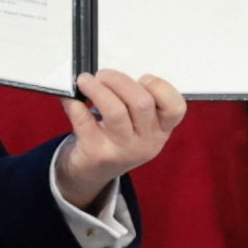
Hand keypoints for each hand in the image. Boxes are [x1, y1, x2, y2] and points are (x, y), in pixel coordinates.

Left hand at [56, 67, 186, 203]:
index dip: (159, 87)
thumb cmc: (118, 139)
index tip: (142, 79)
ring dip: (97, 89)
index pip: (175, 108)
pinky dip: (74, 105)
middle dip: (119, 81)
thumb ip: (136, 101)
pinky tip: (71, 99)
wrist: (93, 173)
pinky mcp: (97, 154)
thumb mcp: (139, 126)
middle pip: (142, 103)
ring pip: (115, 111)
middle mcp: (147, 142)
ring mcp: (123, 150)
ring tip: (85, 80)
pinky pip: (85, 121)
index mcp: (162, 130)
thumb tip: (111, 74)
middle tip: (103, 75)